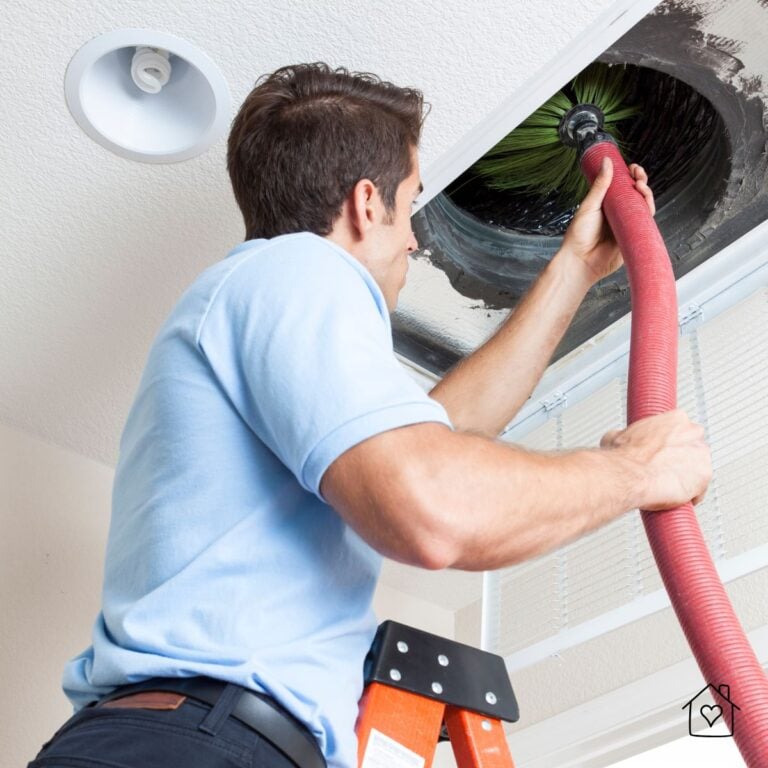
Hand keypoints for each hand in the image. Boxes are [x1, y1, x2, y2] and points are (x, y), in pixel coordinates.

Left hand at [558, 158, 655, 287]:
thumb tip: (607, 161)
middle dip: (641, 182)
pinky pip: (646, 224)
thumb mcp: (589, 206)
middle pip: (636, 195)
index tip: (633, 168)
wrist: (580, 262)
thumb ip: (600, 185)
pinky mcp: (633, 237)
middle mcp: (618, 214)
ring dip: (646, 195)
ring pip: (643, 207)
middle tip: (638, 175)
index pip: (623, 187)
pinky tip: (647, 204)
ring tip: (641, 187)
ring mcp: (626, 225)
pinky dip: (649, 212)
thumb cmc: (579, 236)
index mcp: (607, 205)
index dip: (631, 176)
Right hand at [600, 409, 711, 510]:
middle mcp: (693, 433)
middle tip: (665, 468)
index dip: (671, 442)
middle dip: (683, 457)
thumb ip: (628, 435)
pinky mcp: (704, 477)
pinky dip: (689, 496)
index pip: (681, 428)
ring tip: (668, 485)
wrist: (627, 476)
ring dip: (687, 477)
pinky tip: (673, 497)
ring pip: (698, 468)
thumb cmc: (624, 457)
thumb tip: (621, 439)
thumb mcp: (617, 436)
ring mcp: (701, 455)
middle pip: (694, 446)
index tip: (663, 450)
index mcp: (675, 418)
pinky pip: (699, 490)